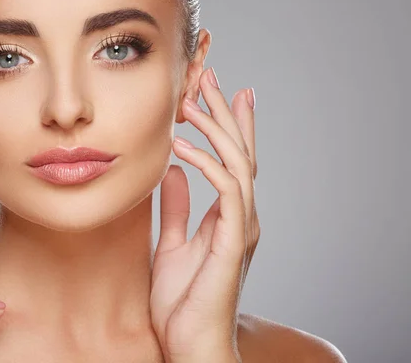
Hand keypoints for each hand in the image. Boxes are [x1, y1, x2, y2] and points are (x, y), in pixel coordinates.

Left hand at [150, 67, 258, 362]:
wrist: (190, 343)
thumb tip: (172, 173)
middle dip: (224, 112)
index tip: (216, 92)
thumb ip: (176, 209)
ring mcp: (240, 226)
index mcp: (226, 215)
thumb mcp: (171, 244)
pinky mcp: (233, 239)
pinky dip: (206, 163)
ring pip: (237, 162)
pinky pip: (225, 190)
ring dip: (217, 127)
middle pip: (238, 151)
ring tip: (194, 98)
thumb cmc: (182, 301)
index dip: (225, 125)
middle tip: (210, 76)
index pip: (230, 160)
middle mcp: (239, 215)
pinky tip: (182, 145)